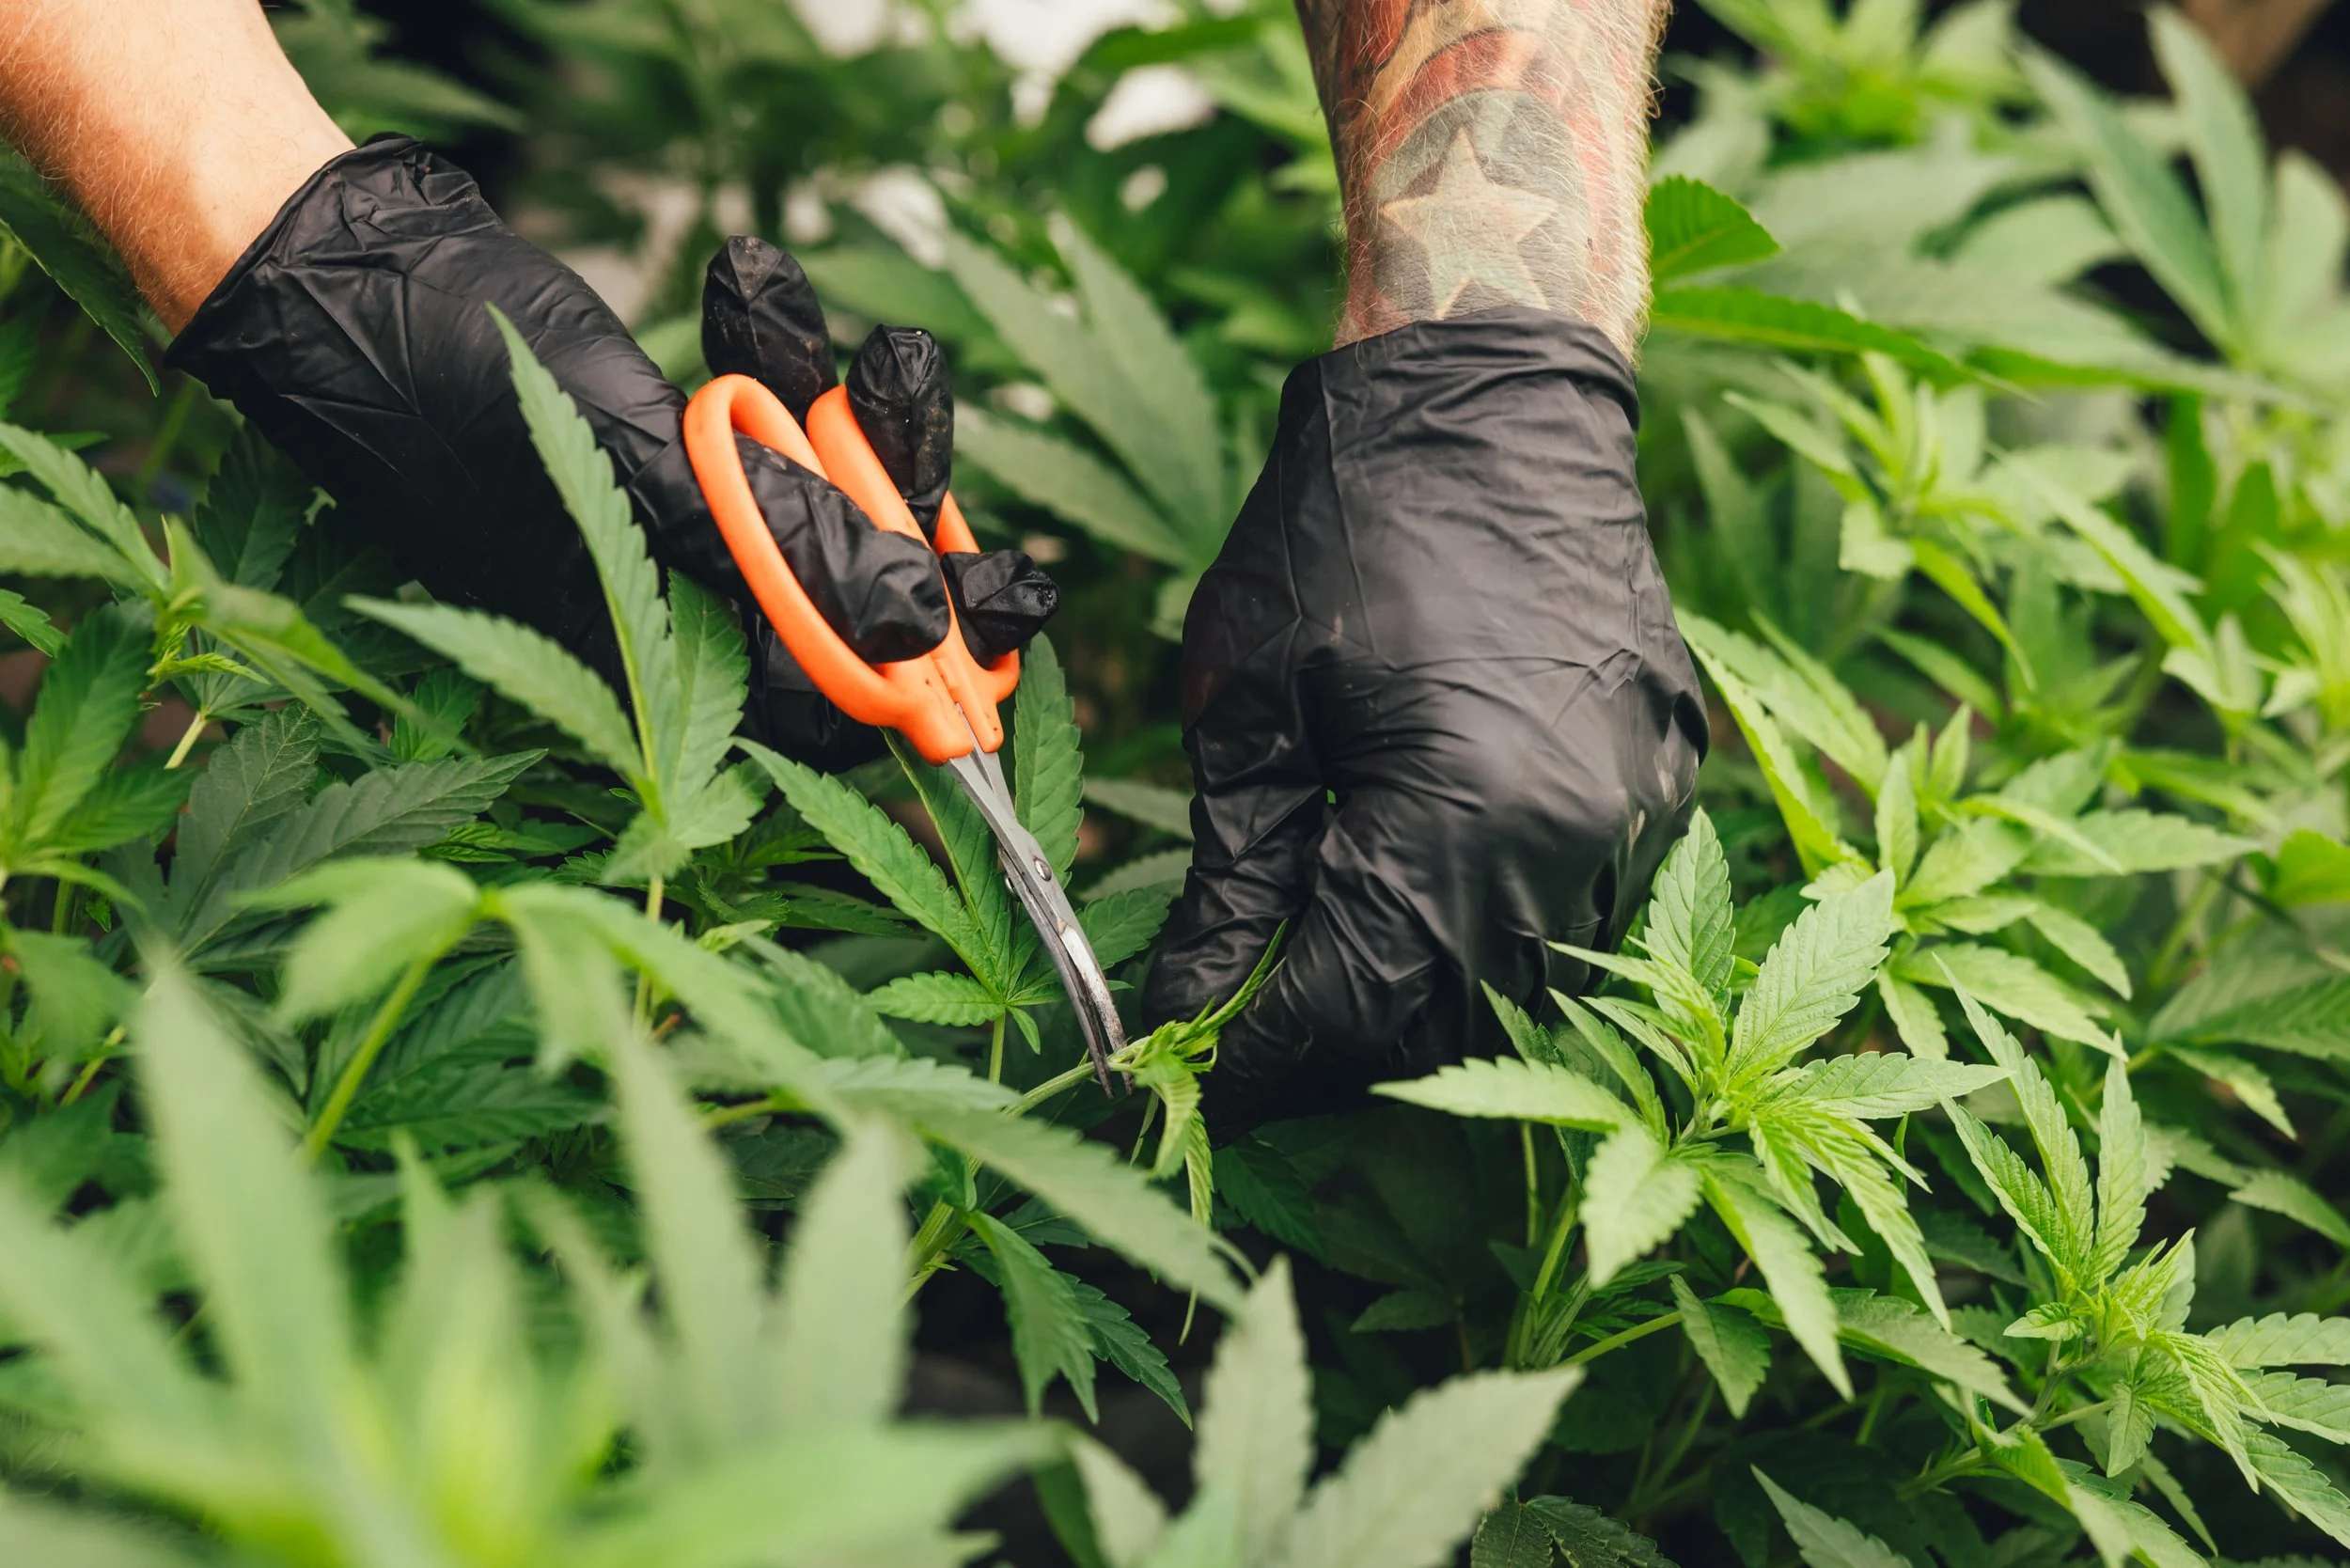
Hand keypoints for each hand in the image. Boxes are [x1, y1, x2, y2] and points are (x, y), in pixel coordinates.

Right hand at [165, 139, 1052, 766]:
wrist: (334, 267)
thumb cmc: (445, 374)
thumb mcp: (626, 463)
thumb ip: (769, 546)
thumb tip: (912, 627)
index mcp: (654, 647)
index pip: (828, 705)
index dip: (934, 675)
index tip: (1012, 616)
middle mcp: (671, 600)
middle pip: (848, 598)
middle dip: (914, 517)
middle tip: (958, 466)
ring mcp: (670, 524)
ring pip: (819, 498)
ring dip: (859, 419)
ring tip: (882, 355)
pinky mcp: (667, 447)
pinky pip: (760, 425)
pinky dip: (777, 355)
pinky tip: (751, 287)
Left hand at [1140, 308, 1707, 1139]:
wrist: (1492, 398)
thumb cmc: (1348, 524)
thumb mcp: (1249, 704)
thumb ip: (1231, 875)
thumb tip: (1187, 1005)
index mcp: (1465, 813)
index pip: (1346, 1009)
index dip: (1247, 1062)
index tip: (1168, 1083)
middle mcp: (1576, 841)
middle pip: (1437, 1024)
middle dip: (1320, 1050)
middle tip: (1223, 1034)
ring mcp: (1636, 818)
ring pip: (1509, 989)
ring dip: (1398, 1007)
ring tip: (1298, 973)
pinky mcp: (1657, 789)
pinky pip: (1564, 920)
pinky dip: (1471, 942)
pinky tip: (1396, 905)